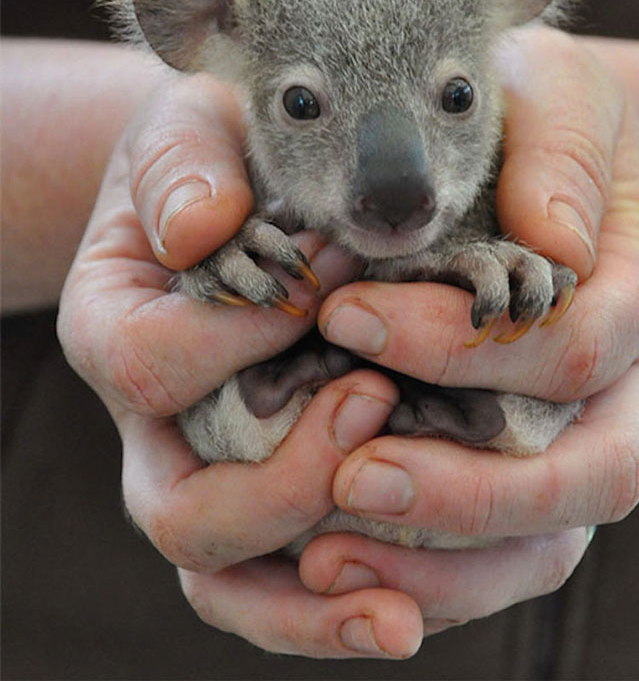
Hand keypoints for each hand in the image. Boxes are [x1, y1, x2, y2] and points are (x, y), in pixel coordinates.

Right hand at [57, 74, 424, 657]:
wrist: (241, 195)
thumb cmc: (217, 157)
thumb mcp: (190, 133)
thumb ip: (183, 169)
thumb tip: (201, 227)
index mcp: (117, 330)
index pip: (150, 364)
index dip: (234, 339)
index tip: (321, 294)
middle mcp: (154, 425)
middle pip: (186, 511)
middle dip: (284, 484)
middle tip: (376, 405)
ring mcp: (209, 471)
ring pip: (229, 579)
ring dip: (312, 606)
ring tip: (400, 617)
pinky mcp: (270, 494)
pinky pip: (286, 580)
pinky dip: (338, 606)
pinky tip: (410, 605)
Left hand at [287, 25, 638, 634]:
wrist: (540, 155)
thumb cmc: (540, 118)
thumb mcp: (558, 96)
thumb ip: (563, 154)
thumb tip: (554, 244)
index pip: (573, 346)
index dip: (461, 345)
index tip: (347, 312)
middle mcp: (625, 380)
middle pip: (591, 473)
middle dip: (470, 489)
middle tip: (351, 477)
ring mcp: (580, 434)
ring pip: (548, 543)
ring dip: (443, 560)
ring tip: (326, 556)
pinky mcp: (527, 468)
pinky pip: (498, 554)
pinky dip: (426, 569)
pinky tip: (336, 554)